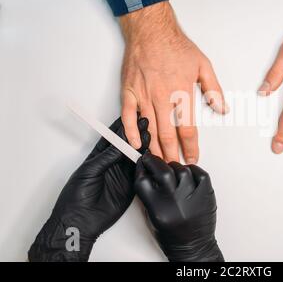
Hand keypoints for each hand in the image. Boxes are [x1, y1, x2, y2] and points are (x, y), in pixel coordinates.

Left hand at [28, 118, 149, 261]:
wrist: (80, 220)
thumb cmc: (76, 196)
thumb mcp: (90, 171)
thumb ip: (106, 158)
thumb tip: (120, 144)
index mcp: (98, 158)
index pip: (112, 139)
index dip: (121, 128)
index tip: (130, 116)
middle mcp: (111, 165)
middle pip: (126, 146)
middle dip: (135, 134)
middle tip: (145, 123)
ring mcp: (121, 176)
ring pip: (134, 158)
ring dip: (142, 147)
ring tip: (150, 134)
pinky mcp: (129, 187)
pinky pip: (139, 173)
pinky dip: (145, 164)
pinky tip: (151, 154)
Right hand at [120, 1, 227, 163]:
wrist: (151, 30)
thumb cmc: (175, 46)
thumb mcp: (203, 65)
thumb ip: (213, 89)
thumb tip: (222, 108)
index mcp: (182, 93)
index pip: (187, 129)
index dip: (190, 147)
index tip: (192, 158)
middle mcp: (162, 97)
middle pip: (168, 135)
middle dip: (172, 155)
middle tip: (175, 167)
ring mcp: (144, 96)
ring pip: (149, 130)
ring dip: (154, 149)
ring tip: (159, 162)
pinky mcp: (129, 92)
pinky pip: (129, 117)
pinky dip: (132, 132)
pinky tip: (136, 144)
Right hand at [134, 152, 223, 261]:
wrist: (194, 247)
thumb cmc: (172, 236)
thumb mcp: (152, 217)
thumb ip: (149, 195)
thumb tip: (147, 172)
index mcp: (159, 210)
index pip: (143, 181)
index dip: (141, 168)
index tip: (142, 163)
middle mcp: (176, 203)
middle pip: (162, 171)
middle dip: (155, 161)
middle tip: (153, 159)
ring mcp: (193, 197)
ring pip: (181, 169)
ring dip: (174, 167)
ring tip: (172, 172)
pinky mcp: (207, 194)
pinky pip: (199, 172)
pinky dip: (192, 170)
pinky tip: (187, 174)